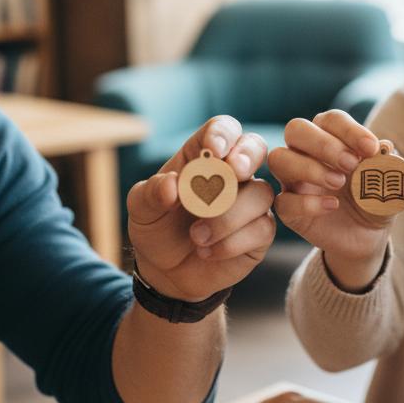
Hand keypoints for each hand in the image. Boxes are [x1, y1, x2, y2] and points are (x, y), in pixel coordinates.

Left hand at [126, 115, 273, 301]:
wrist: (165, 273)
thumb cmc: (156, 229)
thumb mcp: (141, 209)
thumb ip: (151, 192)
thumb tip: (171, 184)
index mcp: (203, 156)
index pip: (223, 129)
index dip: (223, 134)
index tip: (214, 150)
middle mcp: (233, 174)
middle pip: (256, 148)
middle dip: (248, 156)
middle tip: (234, 172)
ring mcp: (250, 203)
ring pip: (261, 193)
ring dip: (228, 216)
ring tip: (197, 237)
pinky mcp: (259, 233)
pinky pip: (262, 228)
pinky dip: (232, 242)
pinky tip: (207, 251)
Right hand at [268, 110, 390, 289]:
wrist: (366, 235)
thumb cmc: (373, 198)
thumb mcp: (387, 181)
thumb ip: (387, 163)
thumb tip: (385, 147)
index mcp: (329, 137)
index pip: (331, 120)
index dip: (349, 130)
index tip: (372, 148)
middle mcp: (305, 153)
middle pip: (296, 129)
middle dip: (324, 144)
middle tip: (351, 164)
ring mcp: (293, 181)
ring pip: (279, 159)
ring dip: (310, 167)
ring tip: (338, 182)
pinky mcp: (288, 210)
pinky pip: (283, 201)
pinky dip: (307, 202)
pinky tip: (332, 206)